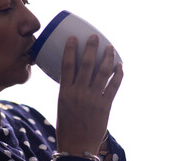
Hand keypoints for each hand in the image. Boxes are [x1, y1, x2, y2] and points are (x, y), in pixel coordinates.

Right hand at [56, 34, 122, 155]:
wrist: (77, 145)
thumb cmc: (67, 125)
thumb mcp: (62, 104)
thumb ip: (68, 88)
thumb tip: (74, 74)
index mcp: (65, 91)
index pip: (67, 65)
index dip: (70, 49)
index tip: (73, 38)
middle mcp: (79, 92)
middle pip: (86, 64)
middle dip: (91, 48)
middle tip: (95, 37)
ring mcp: (93, 98)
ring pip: (102, 72)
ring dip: (107, 57)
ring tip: (110, 47)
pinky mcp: (105, 105)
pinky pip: (114, 86)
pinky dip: (118, 75)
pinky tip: (120, 66)